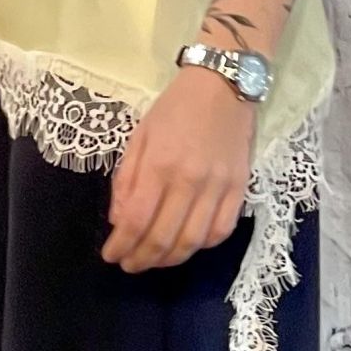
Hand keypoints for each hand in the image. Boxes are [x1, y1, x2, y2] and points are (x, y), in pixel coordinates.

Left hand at [102, 64, 256, 270]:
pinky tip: (187, 245)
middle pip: (163, 237)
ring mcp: (218, 187)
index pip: (136, 220)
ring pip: (193, 241)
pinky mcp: (239, 188)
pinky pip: (222, 231)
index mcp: (159, 165)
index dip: (121, 245)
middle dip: (142, 259)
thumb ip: (127, 180)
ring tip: (154, 261)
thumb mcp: (139, 136)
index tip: (110, 255)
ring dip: (170, 260)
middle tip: (130, 265)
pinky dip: (202, 246)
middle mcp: (189, 181)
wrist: (223, 85)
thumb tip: (119, 220)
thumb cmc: (175, 108)